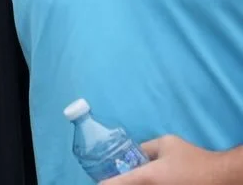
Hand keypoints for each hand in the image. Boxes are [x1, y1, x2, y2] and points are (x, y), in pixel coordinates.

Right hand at [107, 136, 237, 184]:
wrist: (227, 183)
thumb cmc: (189, 174)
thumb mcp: (152, 176)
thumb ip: (124, 179)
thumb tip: (100, 184)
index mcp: (163, 145)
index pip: (136, 153)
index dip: (123, 166)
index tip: (112, 176)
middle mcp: (174, 156)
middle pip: (146, 169)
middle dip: (135, 178)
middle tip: (124, 184)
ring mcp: (185, 171)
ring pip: (159, 179)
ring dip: (148, 183)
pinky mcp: (192, 181)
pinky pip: (169, 182)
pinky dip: (160, 184)